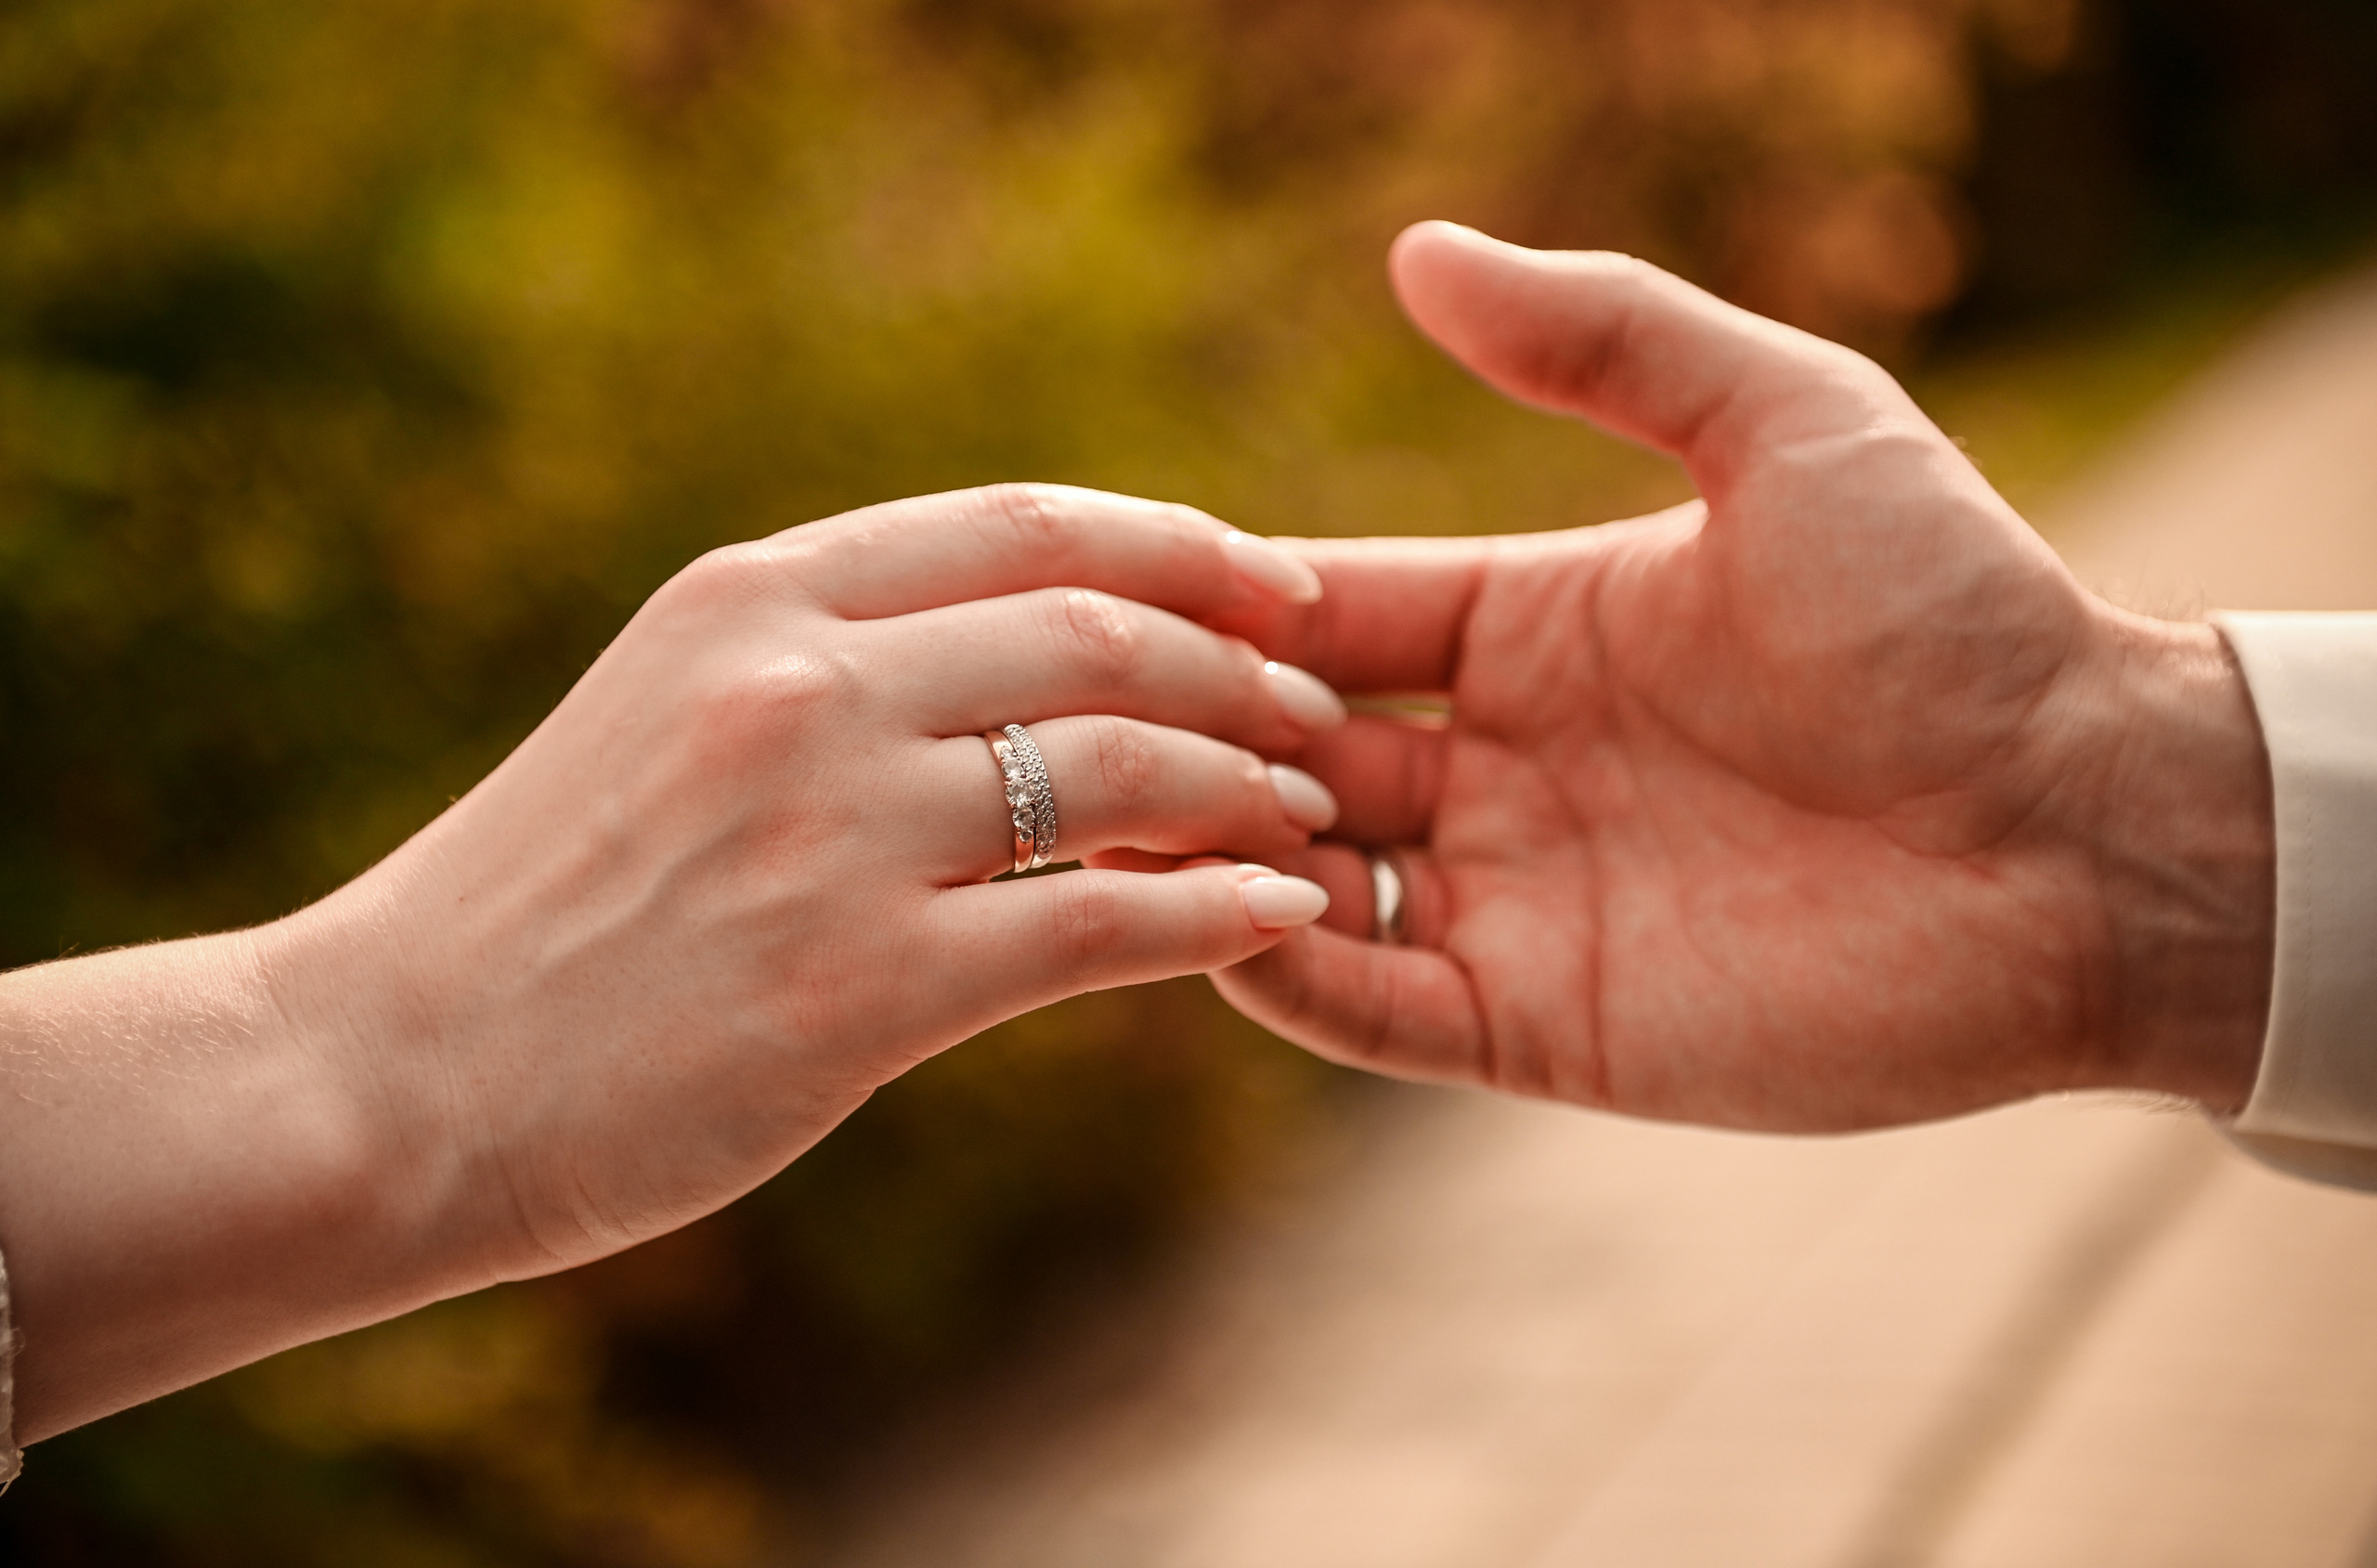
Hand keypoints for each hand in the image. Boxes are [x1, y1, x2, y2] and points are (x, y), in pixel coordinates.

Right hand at [0, 484, 1340, 1436]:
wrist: (385, 1073)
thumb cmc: (542, 908)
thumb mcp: (668, 717)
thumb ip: (829, 665)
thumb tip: (1019, 652)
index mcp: (752, 598)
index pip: (1026, 524)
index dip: (1181, 545)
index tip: (1271, 582)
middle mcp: (800, 684)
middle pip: (1101, 627)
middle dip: (1244, 660)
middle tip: (1318, 709)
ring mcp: (834, 832)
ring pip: (1121, 762)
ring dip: (1249, 781)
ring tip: (1312, 812)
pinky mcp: (862, 988)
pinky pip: (1100, 921)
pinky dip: (1215, 912)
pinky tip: (1282, 916)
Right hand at [1211, 223, 2274, 1133]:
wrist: (2087, 831)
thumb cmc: (1955, 617)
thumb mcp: (1789, 424)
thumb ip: (1609, 337)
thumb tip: (1418, 248)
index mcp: (1532, 626)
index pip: (1328, 612)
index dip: (1233, 608)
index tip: (1137, 598)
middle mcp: (1503, 765)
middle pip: (1287, 750)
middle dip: (1199, 735)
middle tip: (1100, 722)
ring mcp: (1516, 899)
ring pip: (1302, 882)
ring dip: (1213, 852)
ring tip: (1126, 821)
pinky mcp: (1546, 1022)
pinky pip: (1375, 1009)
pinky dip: (1289, 976)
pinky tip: (1223, 926)